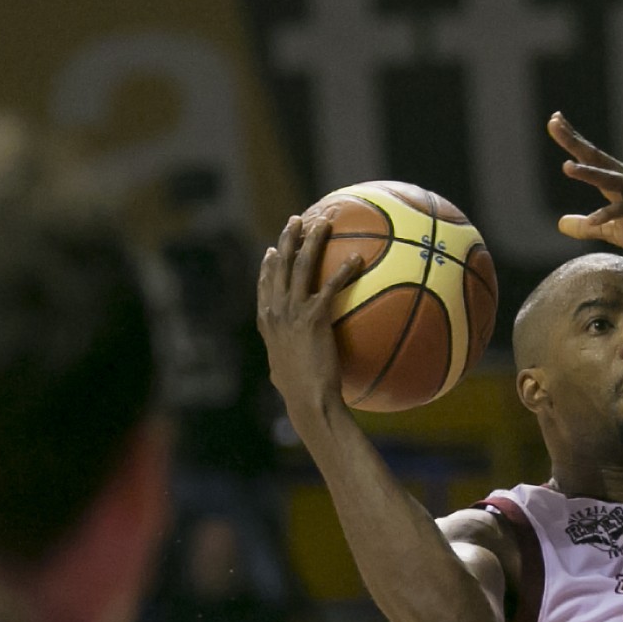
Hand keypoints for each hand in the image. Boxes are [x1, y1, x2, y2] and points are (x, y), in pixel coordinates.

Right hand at [256, 214, 367, 421]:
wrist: (308, 401)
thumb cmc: (300, 395)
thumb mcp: (284, 373)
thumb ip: (287, 359)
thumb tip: (290, 370)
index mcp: (267, 322)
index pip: (264, 285)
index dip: (268, 266)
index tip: (273, 250)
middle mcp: (275, 311)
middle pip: (280, 265)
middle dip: (288, 239)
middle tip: (297, 220)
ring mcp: (292, 312)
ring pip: (302, 266)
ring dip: (312, 241)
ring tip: (324, 223)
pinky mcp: (314, 318)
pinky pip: (331, 287)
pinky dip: (344, 271)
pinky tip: (357, 260)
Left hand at [549, 112, 622, 257]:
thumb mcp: (615, 231)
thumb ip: (587, 227)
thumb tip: (559, 224)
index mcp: (620, 182)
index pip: (592, 158)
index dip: (573, 140)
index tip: (555, 121)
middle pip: (596, 158)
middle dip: (575, 141)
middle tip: (554, 122)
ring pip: (609, 180)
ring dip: (588, 174)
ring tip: (567, 167)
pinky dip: (608, 215)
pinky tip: (592, 220)